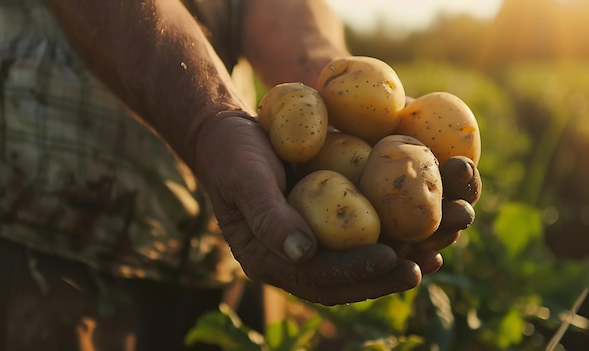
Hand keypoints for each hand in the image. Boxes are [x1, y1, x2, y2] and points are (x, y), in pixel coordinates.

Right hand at [194, 112, 421, 304]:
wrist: (231, 134)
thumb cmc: (231, 154)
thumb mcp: (244, 179)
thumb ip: (268, 217)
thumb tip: (302, 253)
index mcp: (272, 260)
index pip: (319, 278)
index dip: (357, 271)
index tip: (393, 258)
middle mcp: (300, 257)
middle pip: (352, 276)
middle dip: (394, 269)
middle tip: (431, 260)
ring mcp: (319, 239)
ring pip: (368, 255)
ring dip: (409, 249)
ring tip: (444, 240)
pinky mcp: (334, 217)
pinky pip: (371, 229)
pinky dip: (402, 226)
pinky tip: (432, 220)